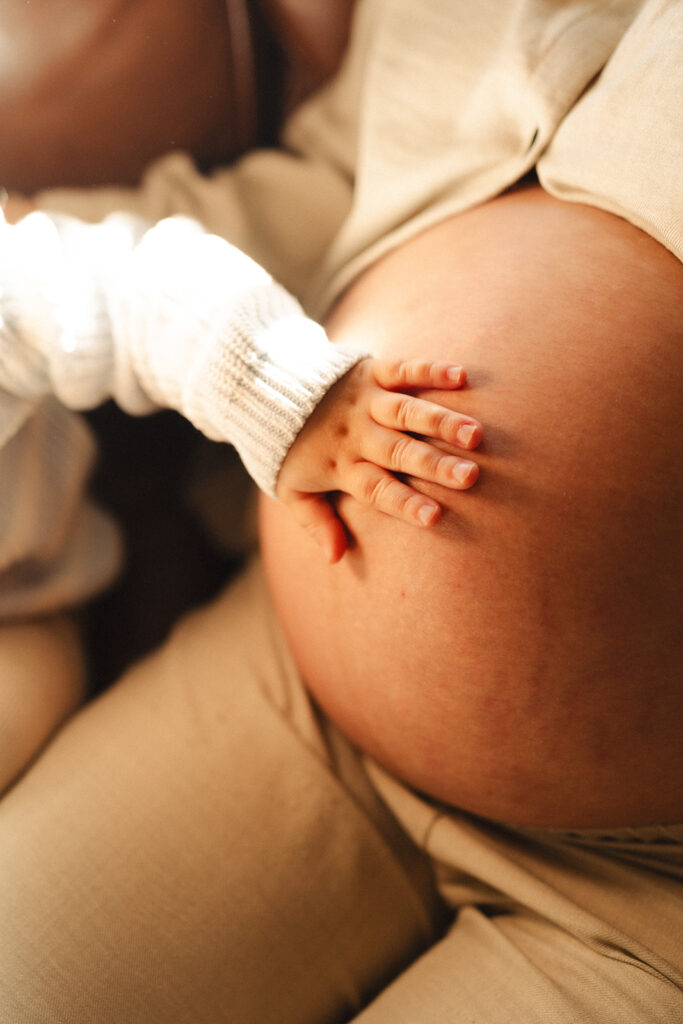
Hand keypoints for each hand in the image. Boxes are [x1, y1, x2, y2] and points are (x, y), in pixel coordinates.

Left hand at [276, 357, 481, 561]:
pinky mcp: (370, 371)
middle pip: (399, 451)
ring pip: (408, 412)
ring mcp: (365, 401)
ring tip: (474, 434)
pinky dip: (430, 371)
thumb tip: (336, 558)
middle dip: (436, 464)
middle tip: (471, 477)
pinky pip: (403, 370)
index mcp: (340, 466)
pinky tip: (461, 377)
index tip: (435, 517)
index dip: (404, 503)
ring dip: (442, 421)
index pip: (375, 488)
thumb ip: (315, 523)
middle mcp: (356, 434)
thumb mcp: (291, 490)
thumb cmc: (287, 447)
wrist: (265, 387)